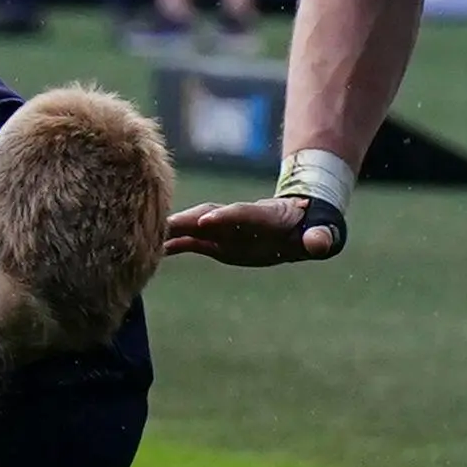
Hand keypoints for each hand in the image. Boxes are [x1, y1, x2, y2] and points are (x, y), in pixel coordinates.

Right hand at [162, 194, 344, 264]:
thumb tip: (320, 243)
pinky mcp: (215, 242)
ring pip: (194, 226)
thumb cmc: (309, 229)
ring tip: (147, 238)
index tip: (206, 222)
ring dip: (173, 230)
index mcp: (266, 218)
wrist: (296, 225)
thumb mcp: (318, 233)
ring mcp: (225, 230)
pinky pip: (189, 242)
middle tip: (163, 227)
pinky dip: (171, 245)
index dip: (227, 217)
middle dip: (188, 219)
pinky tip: (152, 252)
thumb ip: (318, 237)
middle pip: (211, 215)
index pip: (245, 214)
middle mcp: (240, 220)